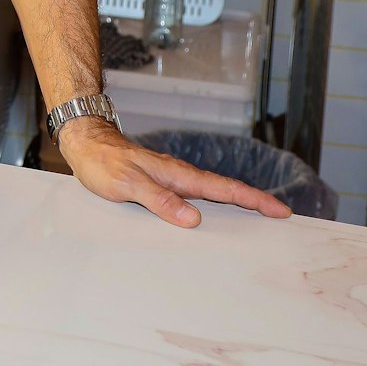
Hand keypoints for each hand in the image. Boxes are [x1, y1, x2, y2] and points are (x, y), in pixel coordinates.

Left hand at [57, 118, 292, 226]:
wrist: (85, 145)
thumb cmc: (104, 164)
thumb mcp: (129, 185)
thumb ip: (159, 200)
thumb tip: (193, 219)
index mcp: (178, 176)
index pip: (225, 189)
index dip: (254, 200)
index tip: (280, 211)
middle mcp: (180, 177)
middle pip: (225, 191)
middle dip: (255, 203)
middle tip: (281, 217)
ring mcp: (171, 179)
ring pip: (211, 194)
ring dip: (235, 204)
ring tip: (257, 220)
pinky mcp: (161, 184)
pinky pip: (193, 196)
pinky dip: (211, 205)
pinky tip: (211, 216)